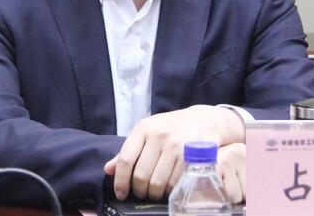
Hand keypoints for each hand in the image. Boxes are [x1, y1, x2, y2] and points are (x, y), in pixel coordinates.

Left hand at [103, 105, 244, 200]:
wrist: (205, 120)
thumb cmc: (172, 128)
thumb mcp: (148, 132)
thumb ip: (128, 150)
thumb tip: (109, 169)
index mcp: (144, 128)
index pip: (125, 160)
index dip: (120, 181)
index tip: (121, 193)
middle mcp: (159, 135)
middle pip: (141, 175)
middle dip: (139, 191)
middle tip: (142, 194)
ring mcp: (176, 145)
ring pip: (157, 183)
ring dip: (154, 194)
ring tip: (155, 192)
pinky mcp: (191, 156)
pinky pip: (175, 183)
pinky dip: (170, 191)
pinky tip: (169, 188)